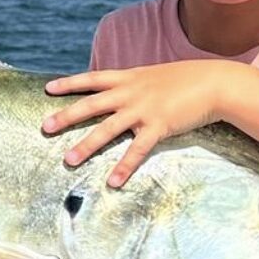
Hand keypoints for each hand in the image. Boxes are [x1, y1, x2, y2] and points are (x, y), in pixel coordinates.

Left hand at [42, 61, 235, 186]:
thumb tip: (117, 93)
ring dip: (86, 146)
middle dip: (66, 117)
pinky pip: (137, 150)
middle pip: (90, 105)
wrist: (214, 82)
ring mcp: (143, 110)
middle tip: (45, 128)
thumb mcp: (153, 76)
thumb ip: (133, 85)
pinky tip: (113, 182)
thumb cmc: (185, 80)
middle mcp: (130, 93)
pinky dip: (124, 167)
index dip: (69, 83)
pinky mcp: (159, 127)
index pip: (91, 79)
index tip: (47, 90)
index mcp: (127, 78)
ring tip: (68, 160)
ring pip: (107, 129)